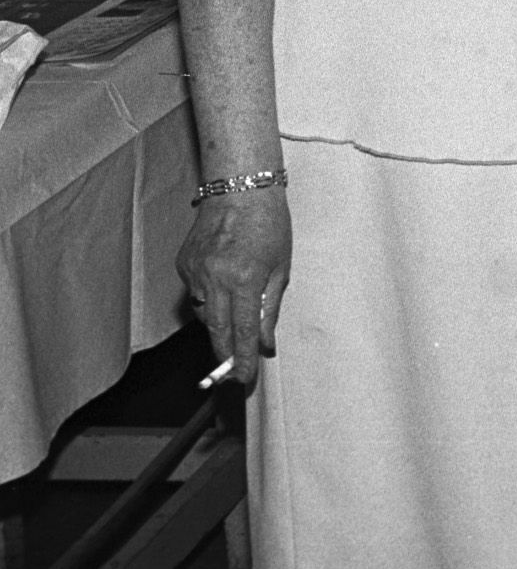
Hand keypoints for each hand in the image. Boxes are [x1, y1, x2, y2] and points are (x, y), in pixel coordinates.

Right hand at [179, 188, 291, 383]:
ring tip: (235, 328)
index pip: (242, 331)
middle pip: (216, 331)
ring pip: (204, 314)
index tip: (243, 379)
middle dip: (224, 356)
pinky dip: (210, 301)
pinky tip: (224, 290)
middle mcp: (214, 278)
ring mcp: (194, 271)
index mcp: (244, 279)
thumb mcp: (281, 267)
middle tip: (231, 376)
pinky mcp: (183, 265)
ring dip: (219, 327)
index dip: (242, 359)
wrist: (239, 189)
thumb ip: (269, 307)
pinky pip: (196, 294)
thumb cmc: (270, 225)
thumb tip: (264, 343)